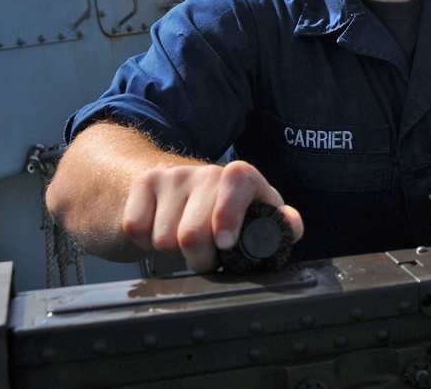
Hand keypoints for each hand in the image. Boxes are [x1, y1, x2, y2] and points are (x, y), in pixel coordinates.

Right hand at [123, 160, 303, 272]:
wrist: (170, 186)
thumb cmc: (218, 210)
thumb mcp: (253, 215)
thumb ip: (275, 223)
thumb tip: (293, 225)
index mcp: (241, 178)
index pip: (237, 182)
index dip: (229, 215)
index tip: (225, 243)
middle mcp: (208, 172)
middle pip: (194, 232)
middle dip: (199, 258)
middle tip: (206, 255)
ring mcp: (174, 175)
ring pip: (164, 239)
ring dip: (172, 253)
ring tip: (183, 242)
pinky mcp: (144, 183)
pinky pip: (137, 229)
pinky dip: (145, 243)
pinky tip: (159, 231)